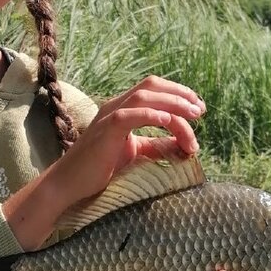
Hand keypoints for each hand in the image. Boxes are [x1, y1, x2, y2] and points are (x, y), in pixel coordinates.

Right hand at [3, 76, 204, 251]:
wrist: (70, 184)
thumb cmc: (101, 170)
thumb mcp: (137, 154)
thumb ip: (159, 147)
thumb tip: (186, 146)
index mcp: (123, 109)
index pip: (154, 90)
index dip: (179, 95)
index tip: (199, 110)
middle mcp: (116, 106)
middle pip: (152, 86)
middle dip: (180, 94)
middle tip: (200, 110)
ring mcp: (109, 117)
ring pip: (144, 96)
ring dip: (172, 104)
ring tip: (192, 115)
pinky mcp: (105, 131)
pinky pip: (129, 116)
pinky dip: (150, 115)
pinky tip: (168, 121)